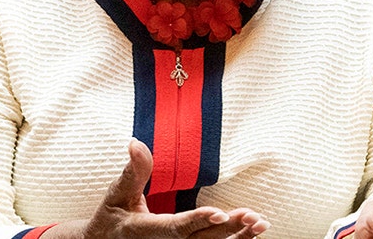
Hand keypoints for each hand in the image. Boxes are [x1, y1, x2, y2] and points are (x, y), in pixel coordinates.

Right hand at [46, 139, 269, 237]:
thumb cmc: (112, 216)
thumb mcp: (117, 194)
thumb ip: (133, 172)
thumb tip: (136, 143)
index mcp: (145, 230)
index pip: (176, 228)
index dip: (197, 221)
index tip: (219, 212)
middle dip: (228, 228)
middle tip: (252, 216)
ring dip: (236, 237)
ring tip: (260, 224)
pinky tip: (251, 233)